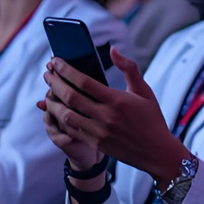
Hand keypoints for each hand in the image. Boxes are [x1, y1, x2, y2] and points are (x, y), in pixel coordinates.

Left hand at [40, 49, 184, 178]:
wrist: (157, 152)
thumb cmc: (152, 118)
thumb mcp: (144, 91)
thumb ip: (129, 68)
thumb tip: (113, 50)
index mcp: (118, 100)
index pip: (84, 82)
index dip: (66, 70)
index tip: (55, 61)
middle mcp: (106, 116)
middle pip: (71, 97)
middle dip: (54, 82)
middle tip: (47, 73)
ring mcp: (99, 132)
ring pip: (66, 115)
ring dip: (53, 102)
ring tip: (48, 91)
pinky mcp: (96, 144)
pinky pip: (70, 130)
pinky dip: (60, 119)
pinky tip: (57, 110)